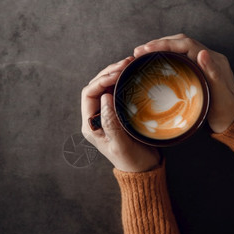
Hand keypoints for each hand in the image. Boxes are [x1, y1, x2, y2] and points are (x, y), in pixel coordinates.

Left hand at [81, 57, 160, 171]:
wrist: (145, 170)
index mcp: (90, 124)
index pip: (89, 94)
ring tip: (129, 63)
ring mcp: (107, 113)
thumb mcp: (121, 144)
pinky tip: (132, 73)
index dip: (101, 81)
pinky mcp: (119, 111)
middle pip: (96, 86)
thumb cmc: (132, 161)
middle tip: (125, 63)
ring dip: (115, 73)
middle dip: (108, 72)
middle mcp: (96, 117)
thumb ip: (111, 122)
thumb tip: (104, 97)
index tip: (117, 74)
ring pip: (106, 86)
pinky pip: (118, 90)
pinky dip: (124, 79)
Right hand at [134, 34, 233, 132]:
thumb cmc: (227, 112)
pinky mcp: (198, 71)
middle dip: (159, 43)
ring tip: (142, 54)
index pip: (186, 44)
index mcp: (214, 60)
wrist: (233, 122)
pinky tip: (153, 62)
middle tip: (139, 51)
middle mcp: (209, 58)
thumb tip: (202, 52)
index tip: (147, 49)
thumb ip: (213, 73)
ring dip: (160, 48)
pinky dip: (164, 57)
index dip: (166, 44)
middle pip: (181, 42)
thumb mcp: (221, 94)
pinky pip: (180, 58)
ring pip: (179, 48)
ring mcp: (203, 64)